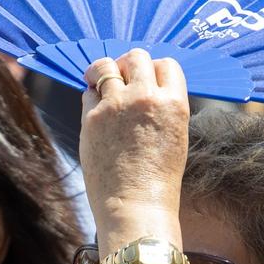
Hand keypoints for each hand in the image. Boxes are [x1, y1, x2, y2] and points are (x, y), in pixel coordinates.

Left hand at [79, 50, 188, 240]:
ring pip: (106, 65)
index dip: (154, 70)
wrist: (136, 206)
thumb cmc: (157, 179)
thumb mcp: (174, 135)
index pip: (165, 64)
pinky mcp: (92, 117)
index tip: (145, 81)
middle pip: (136, 57)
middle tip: (121, 78)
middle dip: (128, 65)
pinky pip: (88, 92)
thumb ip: (161, 107)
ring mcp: (117, 105)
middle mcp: (146, 97)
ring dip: (103, 71)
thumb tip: (141, 85)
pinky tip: (96, 112)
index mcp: (174, 103)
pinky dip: (92, 96)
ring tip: (99, 81)